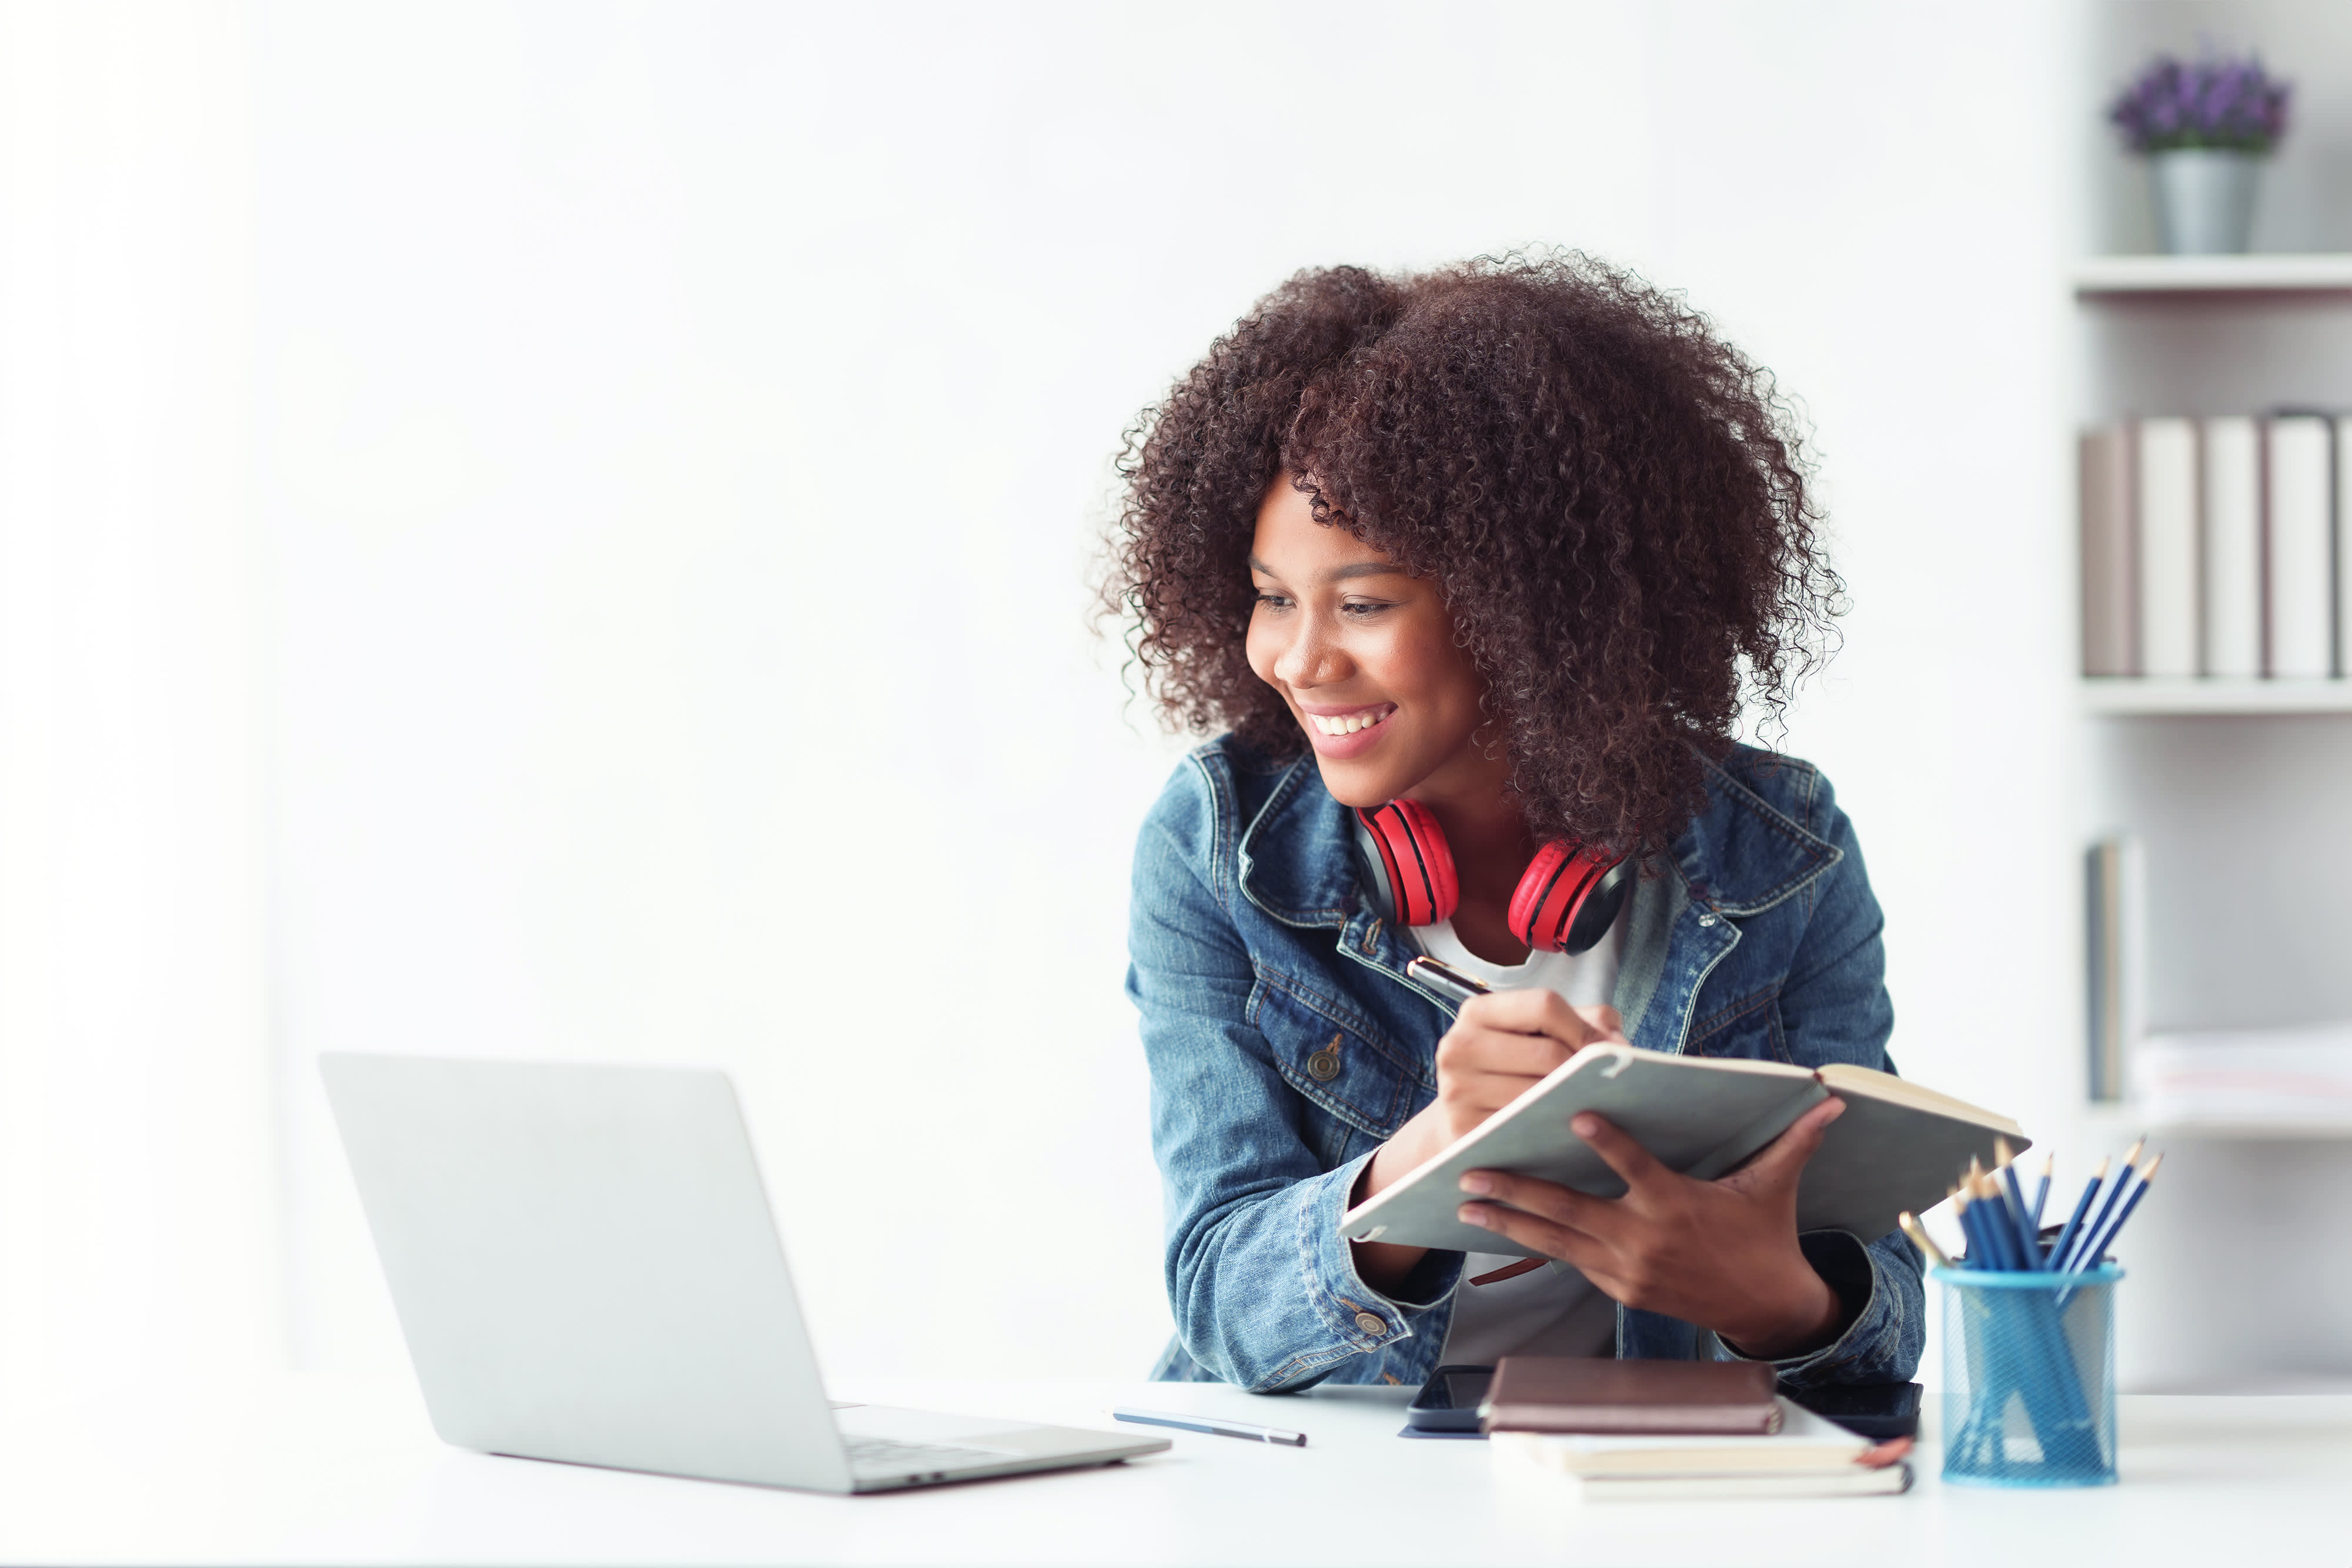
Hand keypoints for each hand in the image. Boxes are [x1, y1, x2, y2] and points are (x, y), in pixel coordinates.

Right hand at [1348, 991, 1621, 1290]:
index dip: (1584, 1029)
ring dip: (1574, 1105)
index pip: (1544, 1005)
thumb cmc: (1518, 1068)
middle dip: (1585, 1073)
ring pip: (1539, 1096)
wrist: (1465, 1116)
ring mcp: (1456, 1091)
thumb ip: (1589, 1025)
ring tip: (1590, 1108)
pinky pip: (1525, 1131)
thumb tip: (1621, 1051)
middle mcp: (1458, 1046)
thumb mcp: (1544, 1034)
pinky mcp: (1463, 1131)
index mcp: (1478, 1012)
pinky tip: (1567, 1132)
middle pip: (1548, 1054)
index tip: (1606, 1053)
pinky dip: (1553, 1133)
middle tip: (1606, 1088)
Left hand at [1453, 1098, 1848, 1358]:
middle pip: (1570, 1209)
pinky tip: (1499, 1227)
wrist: (1766, 1308)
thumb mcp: (1775, 1187)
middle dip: (1517, 1188)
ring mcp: (1627, 1269)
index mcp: (1678, 1205)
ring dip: (1509, 1218)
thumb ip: (1794, 1141)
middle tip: (1472, 1168)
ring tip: (1466, 1199)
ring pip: (1556, 1240)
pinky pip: (1568, 1260)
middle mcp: (1644, 1239)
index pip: (1637, 1167)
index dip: (1608, 1142)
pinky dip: (1532, 1244)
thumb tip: (1830, 1099)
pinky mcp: (1619, 1289)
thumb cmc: (1765, 1236)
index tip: (1576, 1115)